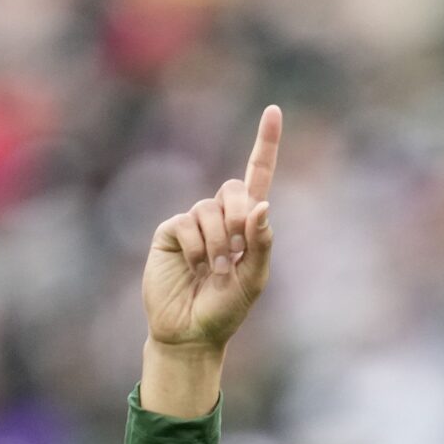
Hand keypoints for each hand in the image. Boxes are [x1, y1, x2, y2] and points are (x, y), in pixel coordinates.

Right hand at [143, 105, 281, 353]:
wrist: (190, 332)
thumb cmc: (225, 309)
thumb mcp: (254, 280)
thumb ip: (261, 244)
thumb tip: (262, 206)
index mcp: (247, 225)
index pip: (258, 176)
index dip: (265, 144)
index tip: (273, 110)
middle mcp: (220, 217)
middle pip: (235, 188)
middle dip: (239, 219)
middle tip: (234, 254)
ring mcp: (193, 222)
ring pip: (210, 209)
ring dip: (217, 245)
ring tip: (212, 273)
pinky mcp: (170, 231)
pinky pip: (188, 223)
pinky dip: (197, 249)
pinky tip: (193, 269)